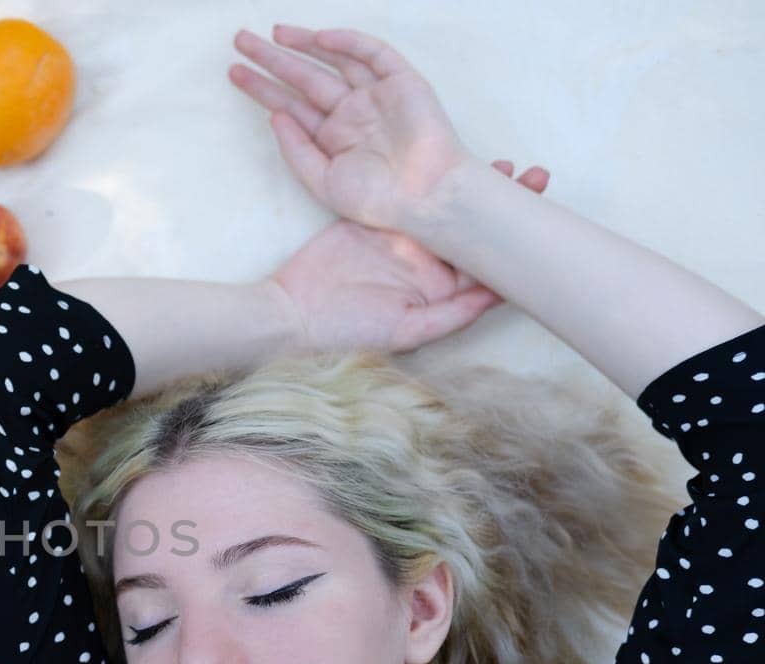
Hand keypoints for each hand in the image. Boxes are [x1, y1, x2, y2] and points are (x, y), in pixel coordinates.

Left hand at [230, 25, 472, 231]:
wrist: (425, 198)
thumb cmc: (377, 200)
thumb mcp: (323, 181)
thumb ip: (296, 150)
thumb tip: (274, 115)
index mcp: (331, 137)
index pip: (290, 105)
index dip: (262, 88)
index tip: (234, 73)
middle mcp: (350, 112)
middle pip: (304, 78)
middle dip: (272, 59)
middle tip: (240, 40)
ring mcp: (374, 95)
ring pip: (333, 60)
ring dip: (304, 44)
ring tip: (272, 33)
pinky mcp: (401, 81)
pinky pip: (372, 54)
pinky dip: (347, 43)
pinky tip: (318, 38)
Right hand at [271, 160, 549, 354]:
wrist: (293, 313)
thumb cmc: (347, 331)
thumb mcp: (405, 331)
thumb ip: (450, 316)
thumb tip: (499, 295)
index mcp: (439, 288)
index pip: (485, 262)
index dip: (513, 241)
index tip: (540, 219)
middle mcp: (426, 261)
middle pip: (470, 229)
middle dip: (503, 202)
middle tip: (538, 176)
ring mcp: (402, 239)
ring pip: (444, 208)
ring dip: (472, 185)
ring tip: (503, 164)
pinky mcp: (375, 220)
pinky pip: (406, 198)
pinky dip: (428, 181)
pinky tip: (451, 162)